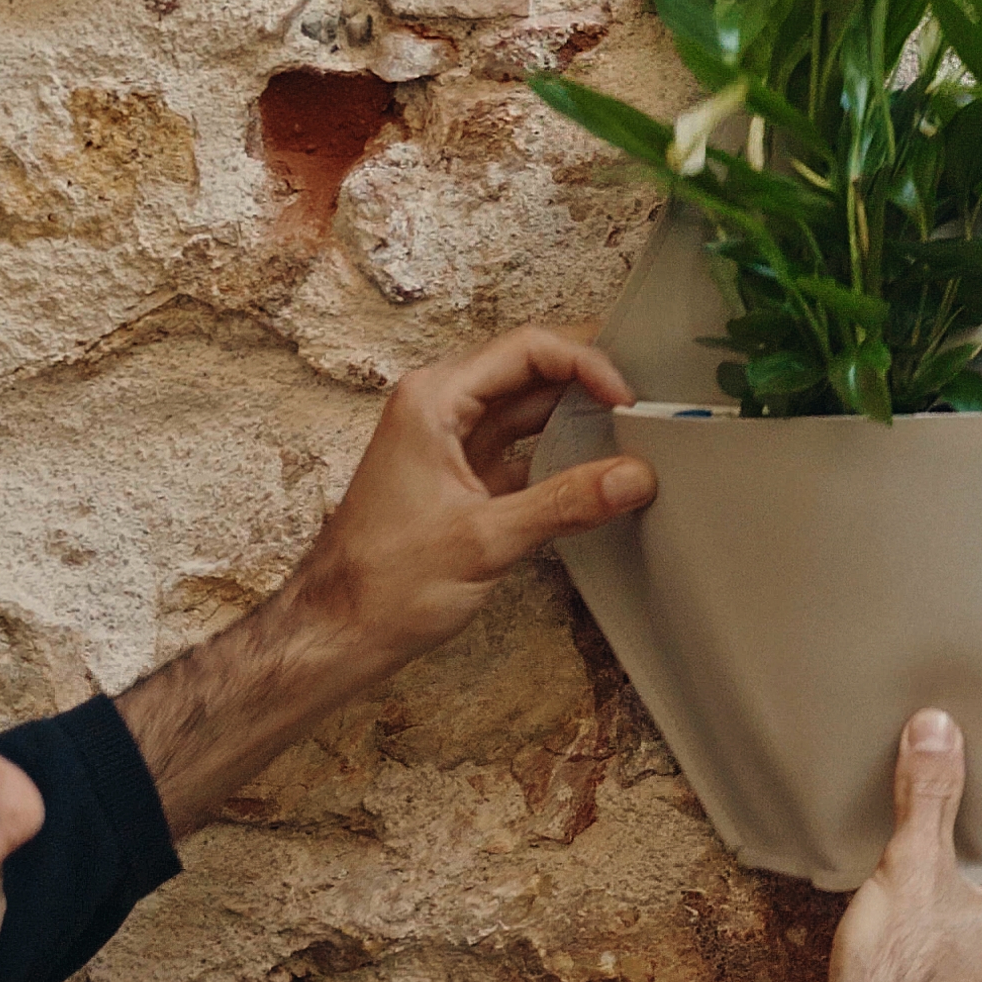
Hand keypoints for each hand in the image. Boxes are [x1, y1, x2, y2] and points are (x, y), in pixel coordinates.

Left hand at [292, 324, 654, 667]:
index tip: (627, 401)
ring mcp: (451, 443)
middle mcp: (440, 409)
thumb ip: (567, 502)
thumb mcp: (486, 540)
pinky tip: (597, 474)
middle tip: (642, 411)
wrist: (339, 632)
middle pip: (532, 372)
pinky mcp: (464, 478)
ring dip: (579, 420)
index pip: (528, 349)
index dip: (587, 365)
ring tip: (630, 437)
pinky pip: (524, 449)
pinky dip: (563, 456)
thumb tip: (634, 477)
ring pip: (530, 410)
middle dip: (589, 386)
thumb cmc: (384, 583)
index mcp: (433, 401)